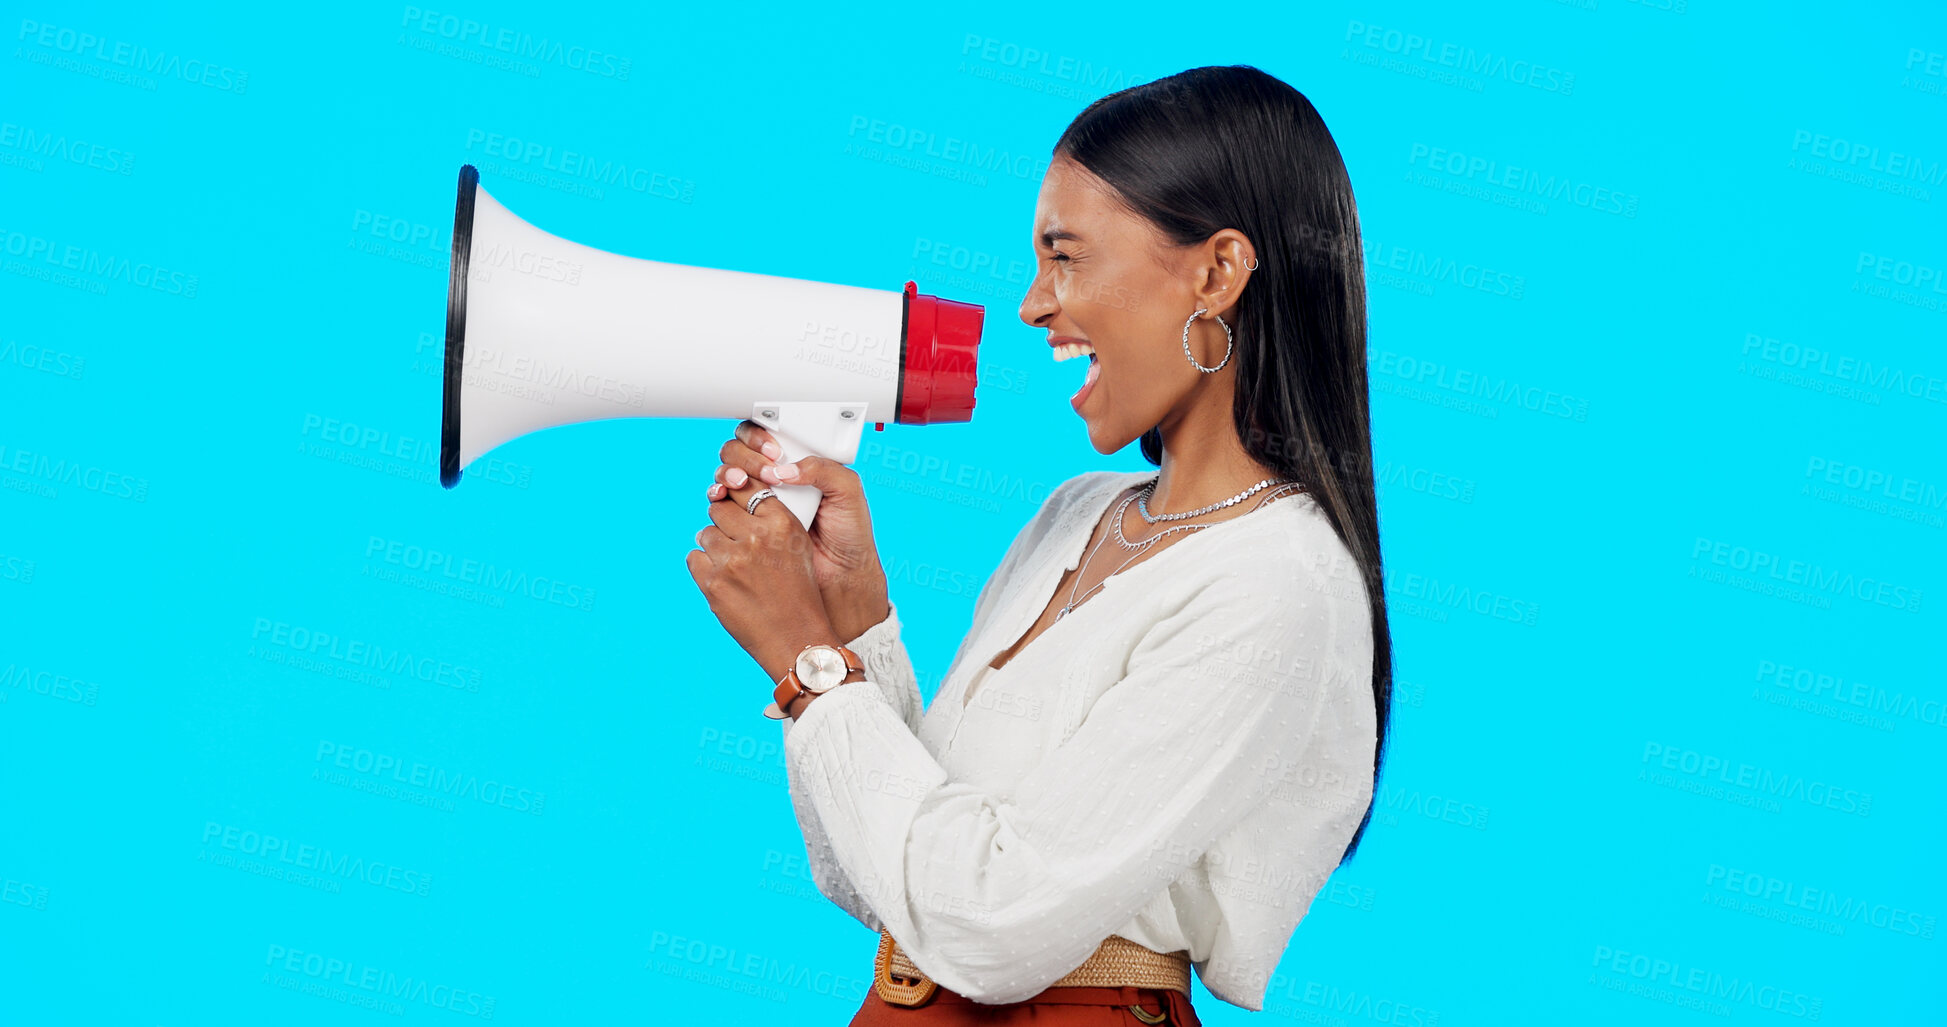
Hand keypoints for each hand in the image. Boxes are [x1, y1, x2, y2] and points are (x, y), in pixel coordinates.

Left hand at [686, 467, 845, 684]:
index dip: (738, 496)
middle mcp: (757, 537)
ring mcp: (732, 560)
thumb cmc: (797, 591)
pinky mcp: (713, 583)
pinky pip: (694, 558)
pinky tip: (723, 579)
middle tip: (734, 541)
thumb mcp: (797, 546)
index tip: (737, 506)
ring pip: (706, 533)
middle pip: (720, 508)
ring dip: (714, 546)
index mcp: (782, 524)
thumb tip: (731, 496)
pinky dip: (704, 567)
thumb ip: (771, 519)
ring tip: (733, 566)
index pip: (747, 489)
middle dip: (724, 522)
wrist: (795, 637)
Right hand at [708, 420, 890, 639]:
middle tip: (762, 473)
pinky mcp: (746, 522)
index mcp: (798, 463)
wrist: (841, 573)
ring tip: (740, 484)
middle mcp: (774, 477)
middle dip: (743, 456)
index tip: (773, 452)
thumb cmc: (849, 533)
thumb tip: (785, 470)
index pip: (767, 435)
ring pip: (728, 473)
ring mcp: (758, 499)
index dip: (761, 437)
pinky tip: (723, 497)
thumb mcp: (848, 492)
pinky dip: (718, 494)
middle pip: (740, 451)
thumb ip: (823, 469)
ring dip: (728, 472)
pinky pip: (723, 502)